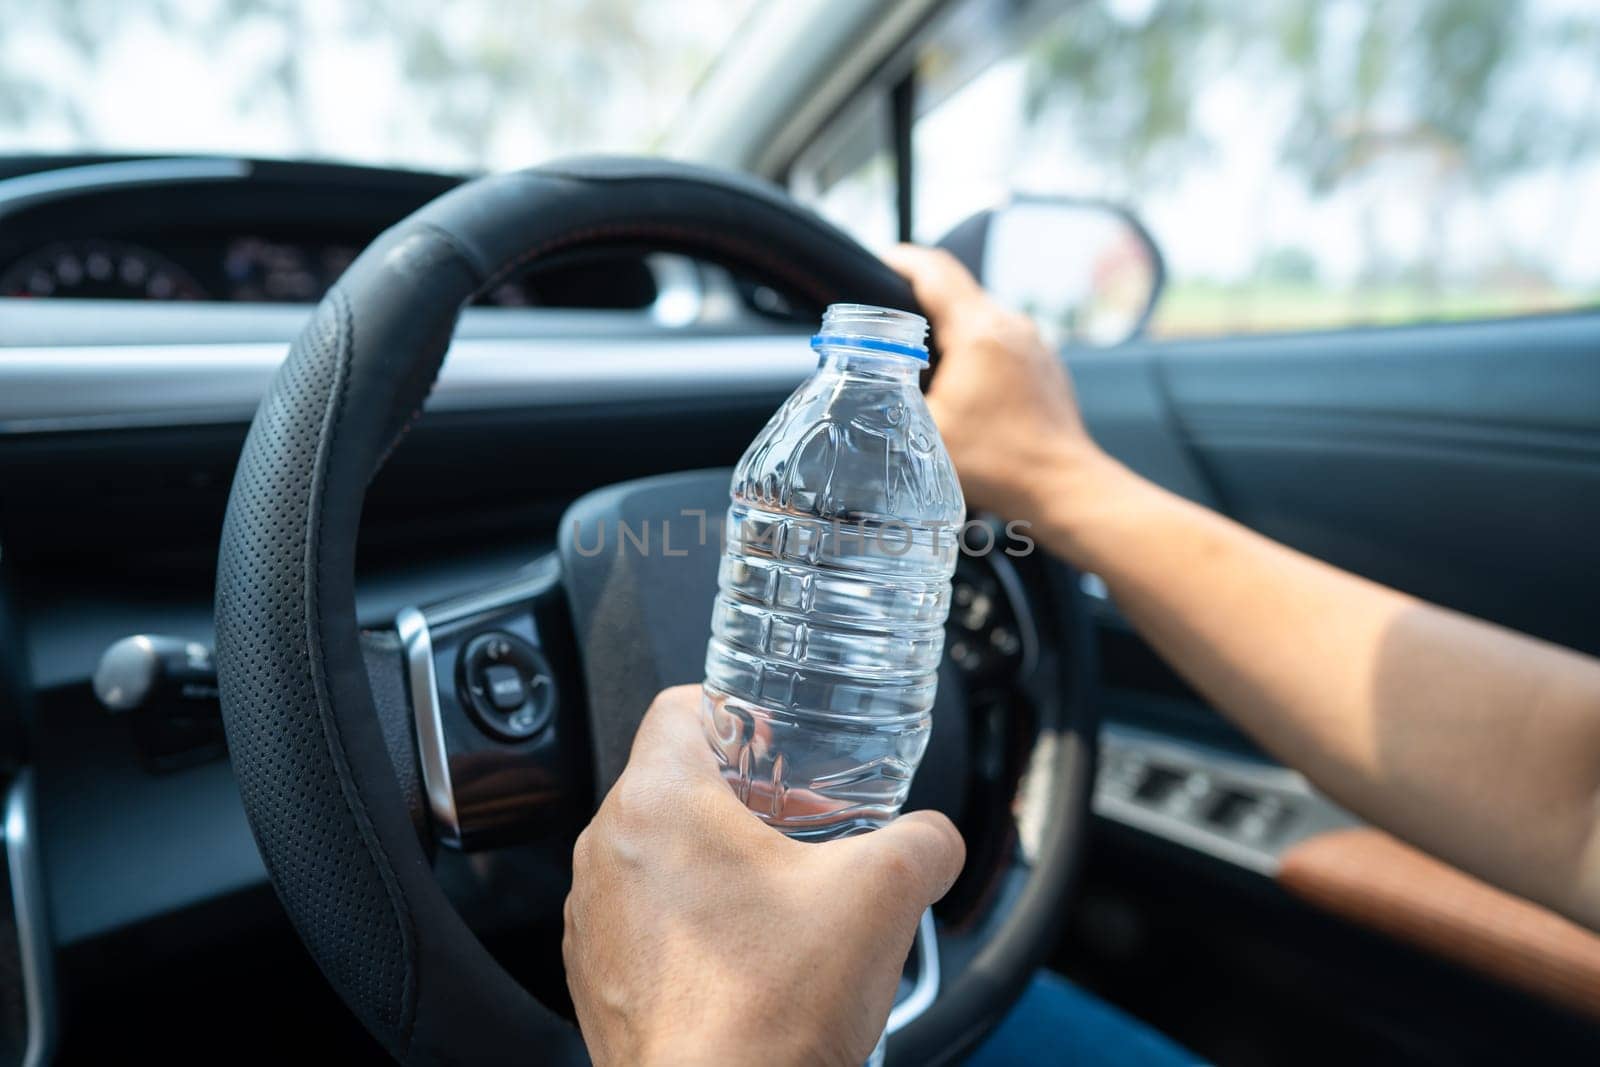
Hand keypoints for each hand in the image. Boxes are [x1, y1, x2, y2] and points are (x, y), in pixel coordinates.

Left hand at [563, 685, 965, 1065]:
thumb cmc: (771, 1011)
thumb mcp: (883, 896)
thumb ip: (924, 841)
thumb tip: (936, 838)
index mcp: (658, 803)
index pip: (679, 706)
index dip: (737, 708)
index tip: (776, 735)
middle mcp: (606, 853)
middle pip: (674, 784)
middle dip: (745, 798)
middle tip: (803, 826)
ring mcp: (593, 920)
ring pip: (657, 854)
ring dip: (718, 861)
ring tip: (783, 896)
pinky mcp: (598, 978)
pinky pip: (644, 919)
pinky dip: (692, 920)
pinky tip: (750, 954)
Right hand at [884, 245, 1106, 524]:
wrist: (1061, 485)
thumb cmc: (1000, 463)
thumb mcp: (925, 430)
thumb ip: (892, 396)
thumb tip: (866, 376)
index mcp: (978, 332)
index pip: (934, 271)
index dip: (900, 260)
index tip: (876, 261)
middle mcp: (1010, 325)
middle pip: (957, 288)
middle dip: (918, 295)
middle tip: (885, 316)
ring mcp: (1033, 342)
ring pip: (980, 313)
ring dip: (948, 324)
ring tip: (918, 353)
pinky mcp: (1044, 363)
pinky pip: (1001, 337)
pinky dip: (974, 345)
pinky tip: (960, 379)